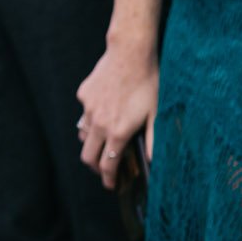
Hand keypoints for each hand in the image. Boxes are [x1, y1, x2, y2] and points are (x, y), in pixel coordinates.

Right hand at [77, 42, 156, 190]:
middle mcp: (99, 123)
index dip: (110, 179)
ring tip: (105, 146)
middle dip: (96, 168)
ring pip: (84, 136)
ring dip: (93, 146)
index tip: (113, 186)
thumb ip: (155, 141)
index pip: (108, 165)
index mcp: (117, 132)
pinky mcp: (84, 95)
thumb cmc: (149, 84)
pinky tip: (104, 116)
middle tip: (106, 171)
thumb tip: (156, 164)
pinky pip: (84, 115)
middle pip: (88, 156)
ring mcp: (88, 109)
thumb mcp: (158, 115)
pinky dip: (92, 122)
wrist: (130, 54)